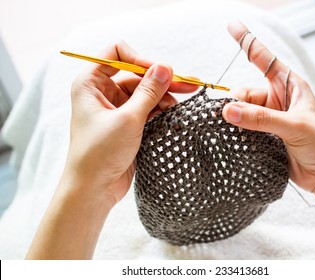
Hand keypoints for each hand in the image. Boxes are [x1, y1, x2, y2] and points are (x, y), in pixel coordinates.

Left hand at [64, 40, 197, 207]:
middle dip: (161, 82)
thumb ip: (149, 91)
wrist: (93, 190)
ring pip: (145, 94)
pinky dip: (161, 112)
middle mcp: (102, 92)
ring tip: (180, 108)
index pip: (117, 54)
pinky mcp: (127, 124)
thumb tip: (165, 67)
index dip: (140, 59)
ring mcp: (115, 109)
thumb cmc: (99, 153)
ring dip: (163, 99)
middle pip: (136, 76)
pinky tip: (175, 115)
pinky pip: (147, 110)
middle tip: (188, 86)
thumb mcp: (128, 119)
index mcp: (91, 83)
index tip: (162, 72)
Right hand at [223, 21, 314, 258]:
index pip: (264, 58)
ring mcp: (268, 118)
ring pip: (240, 111)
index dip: (247, 41)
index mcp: (290, 86)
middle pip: (244, 92)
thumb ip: (261, 118)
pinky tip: (233, 138)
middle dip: (235, 102)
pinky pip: (242, 128)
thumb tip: (229, 111)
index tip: (232, 25)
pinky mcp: (263, 136)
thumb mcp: (295, 125)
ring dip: (235, 120)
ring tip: (233, 130)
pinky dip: (235, 132)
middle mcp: (277, 99)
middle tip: (230, 116)